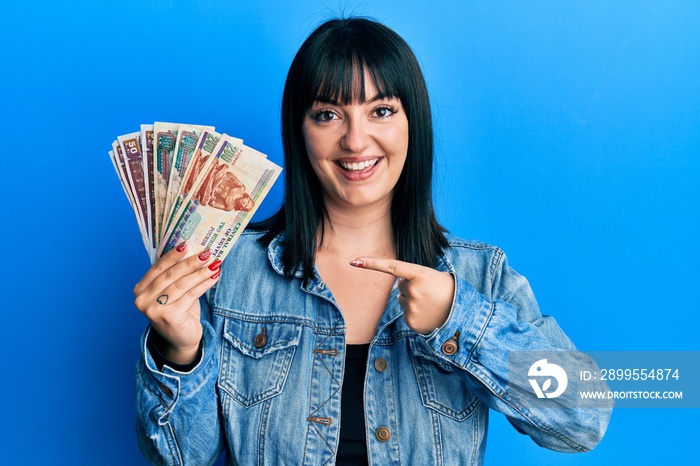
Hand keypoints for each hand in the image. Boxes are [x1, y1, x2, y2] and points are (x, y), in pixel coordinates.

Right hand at [133, 242, 220, 364]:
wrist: (181, 340)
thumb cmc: (178, 311)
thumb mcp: (173, 291)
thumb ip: (175, 274)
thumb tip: (192, 250)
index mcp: (140, 290)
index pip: (157, 268)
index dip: (172, 255)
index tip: (187, 243)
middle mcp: (142, 300)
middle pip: (170, 275)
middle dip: (190, 262)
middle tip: (207, 252)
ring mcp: (154, 310)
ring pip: (182, 285)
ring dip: (201, 272)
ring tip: (215, 264)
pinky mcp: (169, 317)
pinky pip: (191, 295)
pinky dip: (204, 284)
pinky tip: (214, 277)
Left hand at [350, 257, 454, 333]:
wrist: (462, 312)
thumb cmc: (447, 290)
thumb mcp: (433, 277)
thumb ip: (414, 278)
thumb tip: (399, 289)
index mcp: (420, 274)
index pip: (392, 267)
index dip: (372, 264)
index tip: (354, 261)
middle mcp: (413, 290)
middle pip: (401, 287)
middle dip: (412, 289)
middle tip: (430, 293)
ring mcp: (412, 307)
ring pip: (402, 301)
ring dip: (414, 302)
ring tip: (431, 304)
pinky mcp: (411, 322)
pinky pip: (406, 315)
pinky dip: (415, 315)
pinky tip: (428, 315)